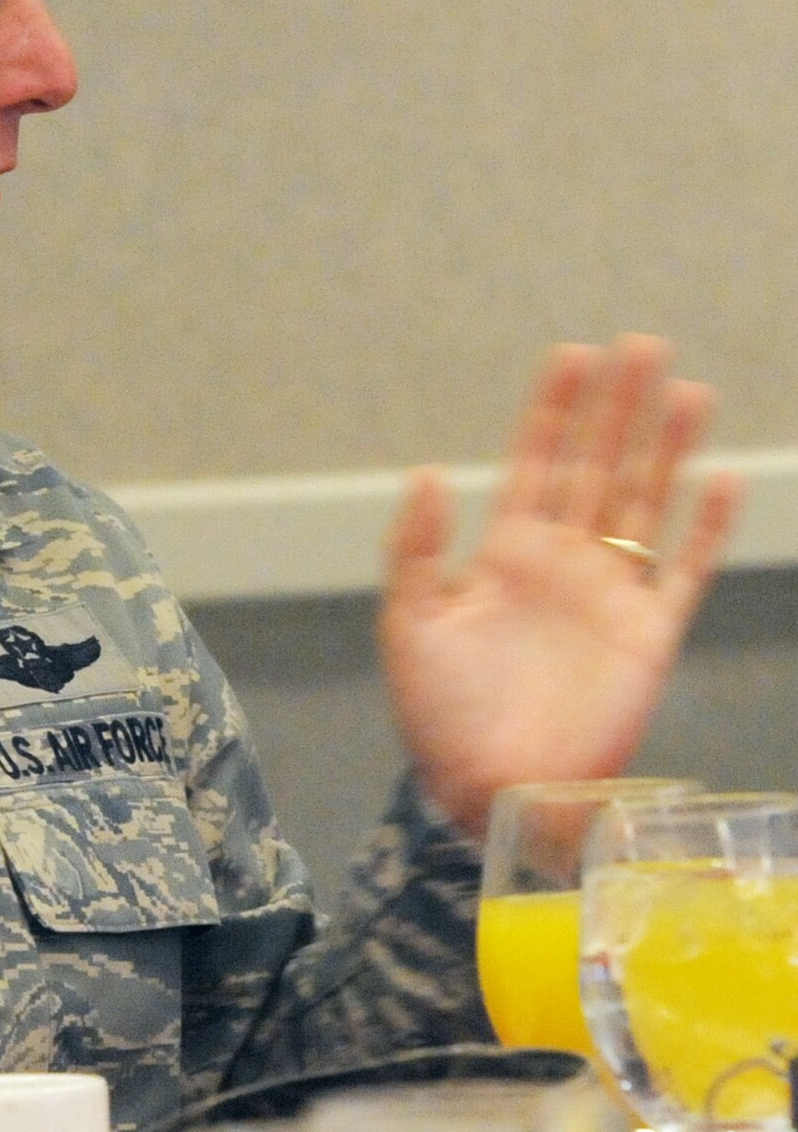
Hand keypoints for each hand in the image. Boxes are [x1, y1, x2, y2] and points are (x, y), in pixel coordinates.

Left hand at [378, 336, 741, 840]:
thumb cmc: (441, 713)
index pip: (536, 462)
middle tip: (642, 344)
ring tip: (687, 390)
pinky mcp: (650, 635)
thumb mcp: (409, 626)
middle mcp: (564, 561)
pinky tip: (723, 480)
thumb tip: (429, 472)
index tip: (572, 354)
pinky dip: (705, 528)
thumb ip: (416, 550)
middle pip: (599, 466)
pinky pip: (685, 572)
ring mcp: (610, 594)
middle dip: (618, 407)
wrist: (488, 786)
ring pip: (646, 503)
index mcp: (506, 553)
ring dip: (666, 448)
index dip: (554, 410)